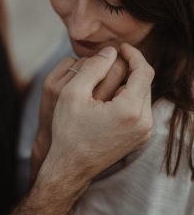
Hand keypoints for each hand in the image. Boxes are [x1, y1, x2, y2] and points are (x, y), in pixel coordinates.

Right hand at [40, 43, 153, 192]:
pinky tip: (110, 97)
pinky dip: (128, 96)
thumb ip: (93, 67)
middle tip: (109, 61)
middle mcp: (144, 123)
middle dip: (130, 67)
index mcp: (130, 111)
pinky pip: (140, 108)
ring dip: (129, 82)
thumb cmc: (68, 132)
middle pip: (145, 82)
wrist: (71, 167)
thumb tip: (110, 51)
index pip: (143, 71)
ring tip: (106, 79)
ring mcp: (144, 132)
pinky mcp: (140, 137)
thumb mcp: (73, 93)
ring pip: (143, 94)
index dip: (133, 54)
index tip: (119, 47)